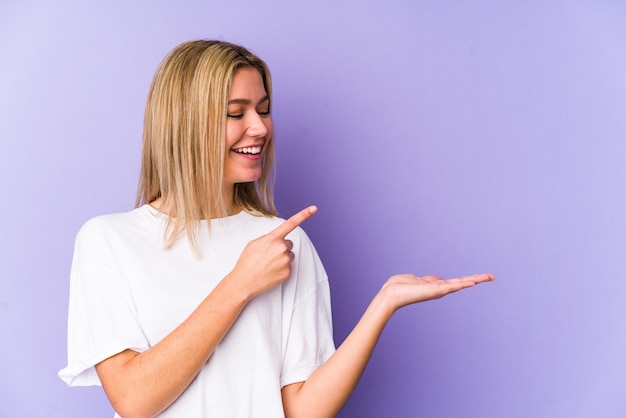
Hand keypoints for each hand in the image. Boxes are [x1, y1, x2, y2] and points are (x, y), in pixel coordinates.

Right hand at [230, 206, 317, 299]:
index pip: (291, 224)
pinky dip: (282, 268)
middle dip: (281, 248)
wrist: (244, 282)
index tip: (314, 208)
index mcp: (273, 238)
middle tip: (268, 256)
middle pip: (289, 244)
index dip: (304, 215)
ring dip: (282, 258)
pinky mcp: (288, 272)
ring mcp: (286, 260)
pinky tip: (271, 271)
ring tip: (269, 264)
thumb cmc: (247, 262)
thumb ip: (268, 238)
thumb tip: (277, 239)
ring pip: (290, 255)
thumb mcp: (254, 243)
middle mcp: (281, 248)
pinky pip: (289, 266)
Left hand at [379, 273, 494, 311]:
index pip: (457, 281)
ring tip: (487, 277)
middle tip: (492, 276)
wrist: (390, 294)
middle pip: (462, 282)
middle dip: (477, 279)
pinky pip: (451, 287)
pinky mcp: (434, 291)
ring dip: (474, 280)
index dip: (469, 279)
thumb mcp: (417, 280)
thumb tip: (438, 278)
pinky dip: (461, 284)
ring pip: (459, 284)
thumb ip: (429, 280)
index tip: (482, 277)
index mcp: (436, 286)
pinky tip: (472, 282)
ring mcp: (438, 290)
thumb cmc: (400, 287)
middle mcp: (440, 289)